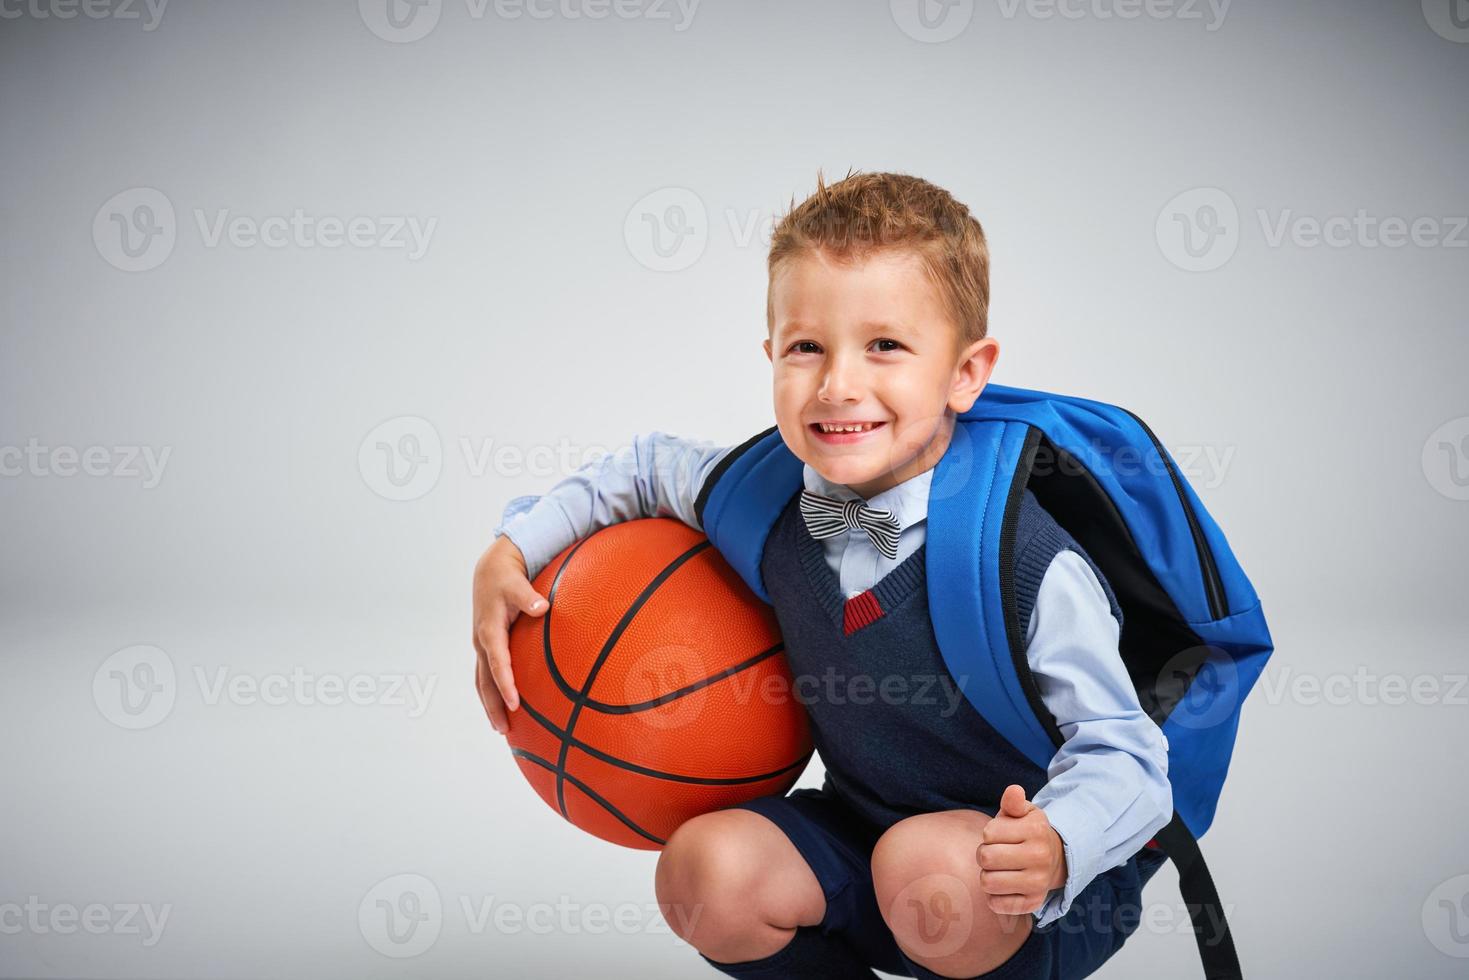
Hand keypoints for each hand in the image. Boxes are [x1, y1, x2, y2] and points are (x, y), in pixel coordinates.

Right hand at [472, 534, 549, 734]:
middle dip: (493, 706)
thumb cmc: (505, 578)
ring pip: (483, 682)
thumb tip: (542, 607)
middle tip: (504, 729)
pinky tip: (503, 707)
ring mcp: (482, 646)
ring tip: (502, 728)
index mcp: (490, 630)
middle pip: (485, 681)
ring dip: (490, 705)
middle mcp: (482, 642)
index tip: (514, 703)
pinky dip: (492, 692)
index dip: (505, 684)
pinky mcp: (486, 646)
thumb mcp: (517, 583)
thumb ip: (529, 597)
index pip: (497, 663)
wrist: (489, 571)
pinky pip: (486, 675)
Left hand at [974, 784, 1066, 915]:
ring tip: (1000, 869)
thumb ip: (1013, 801)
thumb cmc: (1028, 832)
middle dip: (985, 854)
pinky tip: (1005, 885)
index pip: (988, 833)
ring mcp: (1038, 883)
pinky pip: (996, 904)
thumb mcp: (1023, 812)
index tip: (1001, 835)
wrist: (1055, 859)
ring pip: (988, 882)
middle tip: (997, 853)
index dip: (989, 834)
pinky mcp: (1032, 904)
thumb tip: (1014, 791)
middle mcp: (1041, 857)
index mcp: (1036, 830)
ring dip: (987, 875)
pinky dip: (994, 896)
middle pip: (986, 858)